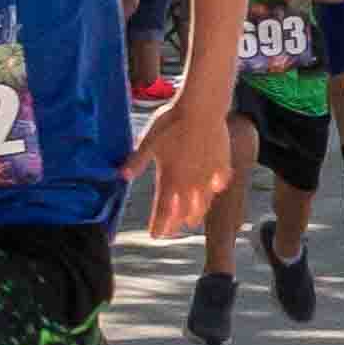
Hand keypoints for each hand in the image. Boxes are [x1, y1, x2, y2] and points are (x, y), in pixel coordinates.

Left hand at [127, 83, 231, 236]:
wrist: (202, 109)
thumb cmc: (171, 121)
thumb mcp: (148, 140)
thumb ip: (137, 160)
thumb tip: (121, 176)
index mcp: (171, 177)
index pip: (164, 209)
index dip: (159, 224)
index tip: (155, 235)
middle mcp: (191, 182)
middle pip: (184, 210)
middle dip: (176, 223)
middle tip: (171, 231)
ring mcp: (208, 175)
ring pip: (204, 202)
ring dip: (196, 213)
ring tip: (193, 221)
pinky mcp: (222, 165)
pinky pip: (220, 182)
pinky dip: (216, 189)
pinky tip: (215, 190)